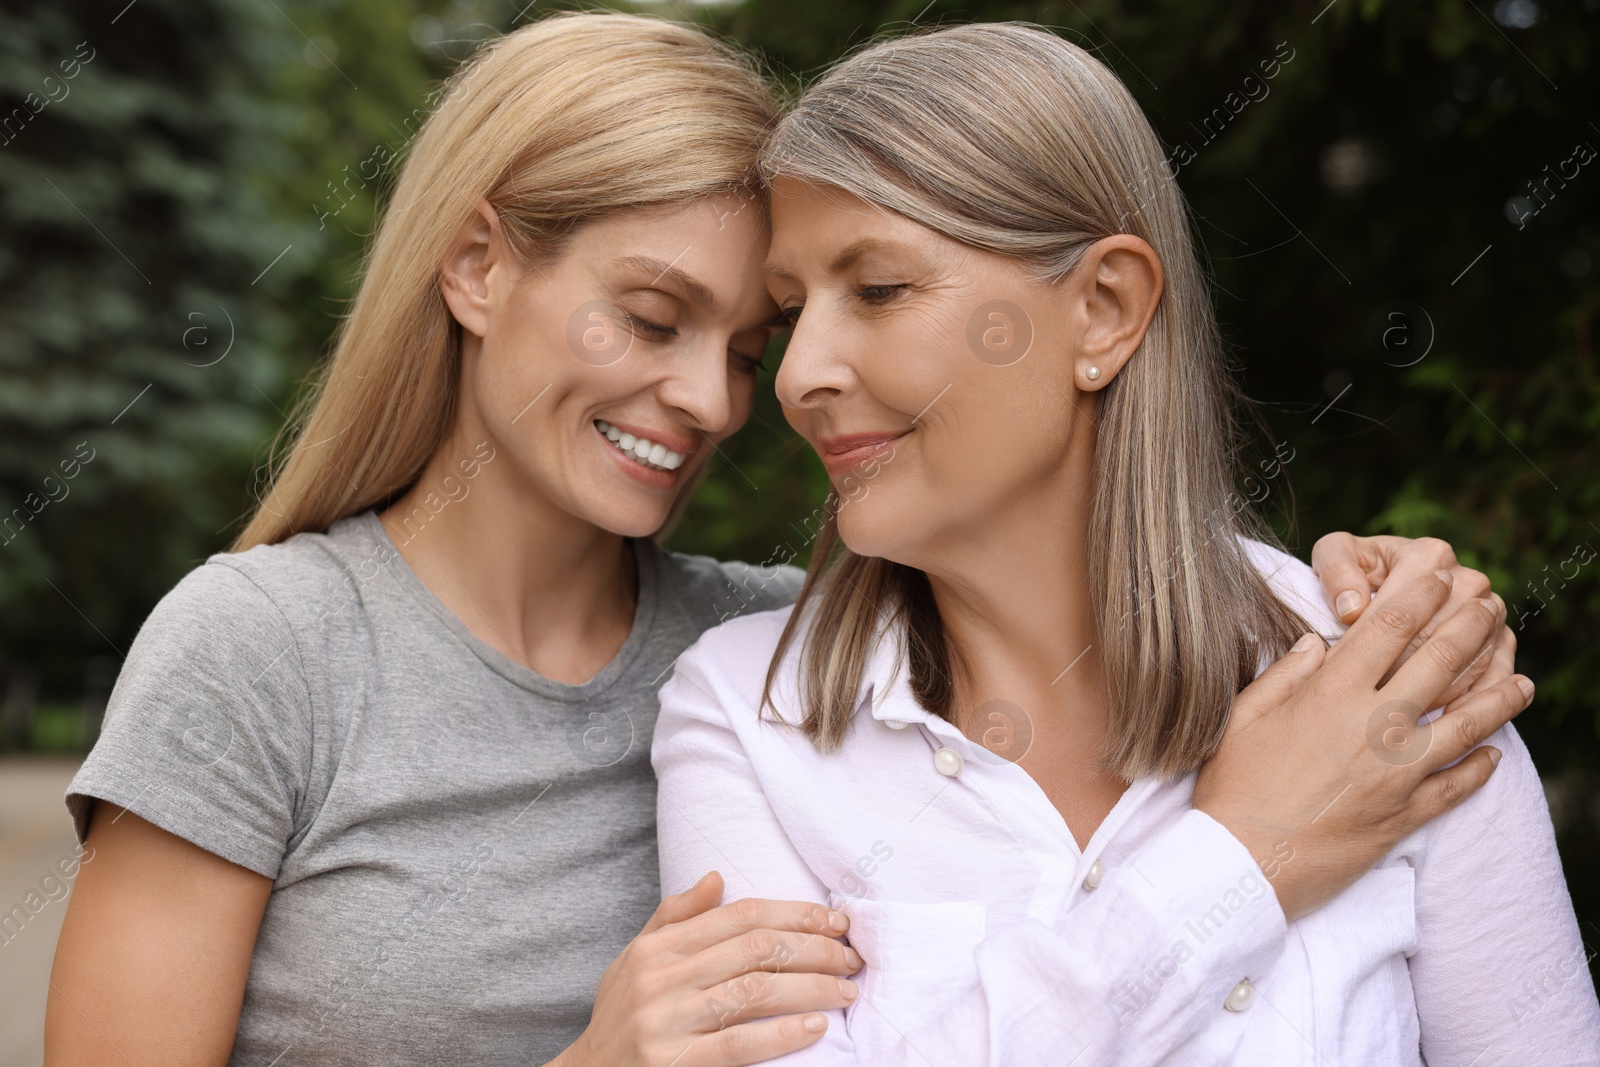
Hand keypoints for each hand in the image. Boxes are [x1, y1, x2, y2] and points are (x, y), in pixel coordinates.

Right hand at [556, 871, 860, 1066]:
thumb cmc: (620, 1016)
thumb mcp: (636, 959)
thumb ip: (676, 917)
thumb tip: (718, 877)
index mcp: (658, 948)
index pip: (740, 916)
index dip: (795, 913)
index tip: (836, 921)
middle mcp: (662, 978)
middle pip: (756, 948)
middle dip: (814, 948)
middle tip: (852, 957)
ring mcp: (668, 1021)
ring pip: (755, 991)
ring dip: (810, 988)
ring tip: (845, 991)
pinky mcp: (675, 1063)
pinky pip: (739, 1043)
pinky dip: (781, 1033)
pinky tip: (814, 1027)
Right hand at [1194, 569, 1532, 921]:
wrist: (1241, 865)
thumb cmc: (1232, 787)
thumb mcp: (1243, 718)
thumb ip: (1284, 674)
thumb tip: (1315, 643)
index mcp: (1331, 694)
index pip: (1388, 628)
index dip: (1420, 595)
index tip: (1440, 576)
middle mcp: (1373, 726)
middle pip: (1439, 664)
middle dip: (1471, 628)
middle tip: (1490, 607)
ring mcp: (1396, 773)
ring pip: (1467, 726)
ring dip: (1499, 699)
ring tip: (1522, 681)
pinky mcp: (1405, 816)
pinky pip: (1456, 786)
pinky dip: (1479, 768)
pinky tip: (1491, 754)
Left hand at [1312, 532, 1513, 706]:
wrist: (1380, 585)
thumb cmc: (1352, 573)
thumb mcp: (1333, 556)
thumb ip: (1337, 572)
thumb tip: (1352, 606)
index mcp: (1429, 555)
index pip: (1405, 606)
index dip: (1374, 641)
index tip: (1348, 666)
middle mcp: (1468, 580)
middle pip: (1440, 636)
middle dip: (1408, 670)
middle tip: (1377, 699)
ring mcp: (1490, 613)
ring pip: (1470, 659)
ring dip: (1440, 690)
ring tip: (1407, 717)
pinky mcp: (1500, 642)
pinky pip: (1493, 676)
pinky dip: (1472, 699)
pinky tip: (1443, 721)